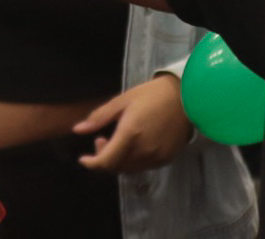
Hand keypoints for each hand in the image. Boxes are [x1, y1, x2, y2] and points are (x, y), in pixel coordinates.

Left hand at [74, 73, 193, 172]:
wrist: (187, 98)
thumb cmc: (152, 94)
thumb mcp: (122, 100)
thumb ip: (99, 117)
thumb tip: (77, 129)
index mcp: (130, 134)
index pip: (106, 161)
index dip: (92, 164)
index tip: (83, 158)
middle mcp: (144, 150)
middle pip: (116, 167)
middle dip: (103, 158)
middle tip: (101, 139)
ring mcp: (157, 157)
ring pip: (130, 168)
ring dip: (118, 160)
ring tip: (117, 140)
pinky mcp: (167, 158)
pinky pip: (144, 166)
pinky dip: (132, 160)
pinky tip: (133, 145)